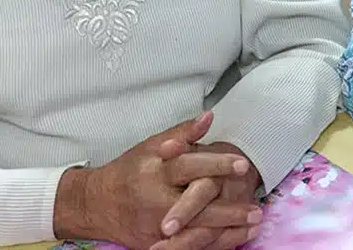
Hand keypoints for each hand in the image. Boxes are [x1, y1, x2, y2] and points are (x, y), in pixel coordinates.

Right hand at [53, 112, 260, 249]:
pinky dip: (214, 244)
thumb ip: (183, 133)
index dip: (217, 164)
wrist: (97, 205)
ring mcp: (156, 227)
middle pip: (196, 205)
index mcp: (156, 171)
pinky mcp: (157, 245)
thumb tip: (210, 116)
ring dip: (227, 230)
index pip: (190, 166)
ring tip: (254, 225)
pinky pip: (189, 247)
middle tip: (256, 208)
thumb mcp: (152, 146)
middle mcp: (156, 201)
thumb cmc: (130, 170)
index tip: (242, 163)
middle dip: (228, 209)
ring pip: (196, 231)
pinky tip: (235, 239)